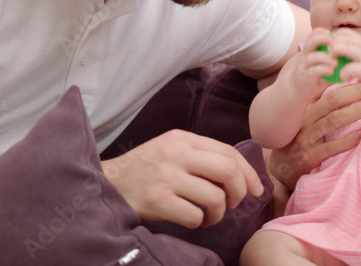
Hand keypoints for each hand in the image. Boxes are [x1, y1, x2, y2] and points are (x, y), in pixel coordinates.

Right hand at [102, 129, 263, 228]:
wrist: (104, 183)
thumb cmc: (143, 170)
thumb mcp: (169, 148)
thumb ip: (199, 154)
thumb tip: (239, 172)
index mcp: (182, 138)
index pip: (228, 151)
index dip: (248, 172)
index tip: (256, 189)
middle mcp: (175, 153)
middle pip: (228, 171)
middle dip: (240, 191)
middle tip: (234, 203)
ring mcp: (166, 177)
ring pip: (215, 197)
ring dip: (219, 213)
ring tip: (208, 216)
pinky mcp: (157, 201)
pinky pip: (195, 216)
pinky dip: (199, 223)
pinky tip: (191, 221)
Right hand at [269, 81, 360, 189]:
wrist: (281, 168)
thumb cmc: (300, 140)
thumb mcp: (307, 120)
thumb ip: (322, 106)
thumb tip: (347, 89)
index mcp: (307, 109)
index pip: (328, 91)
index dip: (347, 83)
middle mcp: (306, 120)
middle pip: (332, 101)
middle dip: (355, 92)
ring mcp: (307, 139)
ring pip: (332, 121)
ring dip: (355, 112)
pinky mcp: (309, 157)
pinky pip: (330, 147)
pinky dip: (347, 140)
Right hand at [278, 28, 337, 101]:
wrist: (298, 90)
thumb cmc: (314, 74)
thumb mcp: (320, 62)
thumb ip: (330, 55)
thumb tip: (348, 48)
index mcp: (309, 50)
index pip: (312, 36)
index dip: (320, 32)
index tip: (331, 33)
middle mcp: (305, 56)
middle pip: (309, 43)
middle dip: (321, 39)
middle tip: (332, 41)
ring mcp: (304, 67)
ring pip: (311, 57)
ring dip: (324, 57)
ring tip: (335, 61)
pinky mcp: (305, 78)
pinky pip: (312, 71)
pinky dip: (322, 70)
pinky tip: (331, 71)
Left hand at [328, 28, 360, 93]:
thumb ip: (356, 51)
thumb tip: (338, 48)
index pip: (348, 33)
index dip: (336, 36)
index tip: (331, 45)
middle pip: (343, 38)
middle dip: (332, 45)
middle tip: (329, 55)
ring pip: (345, 49)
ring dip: (335, 55)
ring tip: (333, 64)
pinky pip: (349, 68)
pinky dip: (343, 73)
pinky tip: (344, 78)